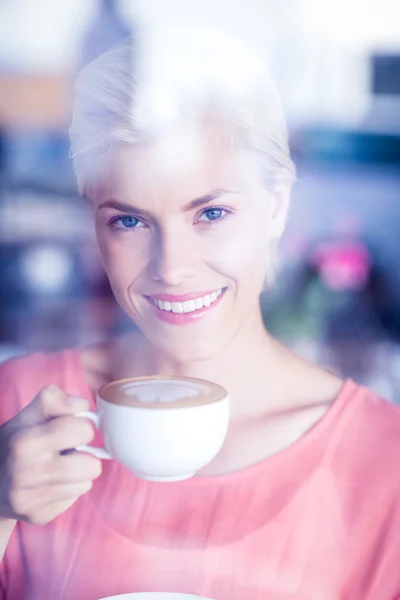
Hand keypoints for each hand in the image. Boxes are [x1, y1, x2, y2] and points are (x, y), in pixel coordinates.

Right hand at [0, 385, 101, 524]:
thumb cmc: (14, 444)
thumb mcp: (26, 416)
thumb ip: (52, 401)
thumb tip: (82, 405)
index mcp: (25, 443)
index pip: (83, 431)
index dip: (80, 426)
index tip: (69, 429)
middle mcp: (27, 475)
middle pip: (92, 466)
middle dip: (84, 454)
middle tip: (67, 450)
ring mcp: (33, 501)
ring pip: (87, 482)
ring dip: (78, 473)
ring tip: (57, 466)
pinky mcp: (40, 517)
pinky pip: (75, 498)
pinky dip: (67, 488)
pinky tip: (49, 483)